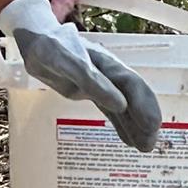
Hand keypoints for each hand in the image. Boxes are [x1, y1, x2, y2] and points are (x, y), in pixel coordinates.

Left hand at [0, 0, 159, 152]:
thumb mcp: (68, 63)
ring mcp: (101, 84)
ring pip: (125, 107)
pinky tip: (129, 140)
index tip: (151, 127)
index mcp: (107, 64)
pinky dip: (122, 125)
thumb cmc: (50, 47)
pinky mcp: (91, 91)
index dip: (144, 106)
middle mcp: (109, 75)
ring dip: (136, 126)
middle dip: (145, 120)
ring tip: (145, 148)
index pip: (132, 86)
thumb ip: (93, 82)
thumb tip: (121, 105)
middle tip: (150, 145)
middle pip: (134, 98)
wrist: (35, 39)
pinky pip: (111, 111)